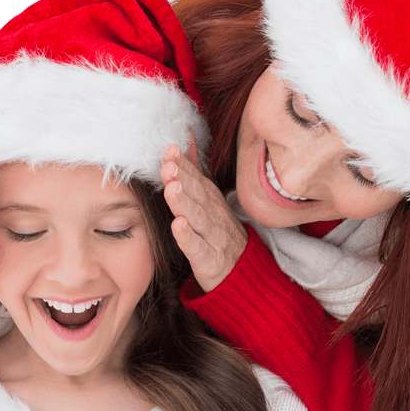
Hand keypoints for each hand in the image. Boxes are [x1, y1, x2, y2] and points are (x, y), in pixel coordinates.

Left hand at [161, 145, 247, 292]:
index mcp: (210, 200)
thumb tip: (185, 139)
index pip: (196, 178)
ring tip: (171, 190)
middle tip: (168, 166)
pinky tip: (178, 226)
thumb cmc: (218, 232)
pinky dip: (188, 237)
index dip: (184, 164)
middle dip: (183, 179)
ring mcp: (212, 237)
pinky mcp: (209, 259)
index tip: (170, 150)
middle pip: (197, 194)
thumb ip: (195, 170)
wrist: (241, 271)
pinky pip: (198, 248)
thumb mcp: (209, 199)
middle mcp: (213, 215)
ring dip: (184, 203)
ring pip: (198, 218)